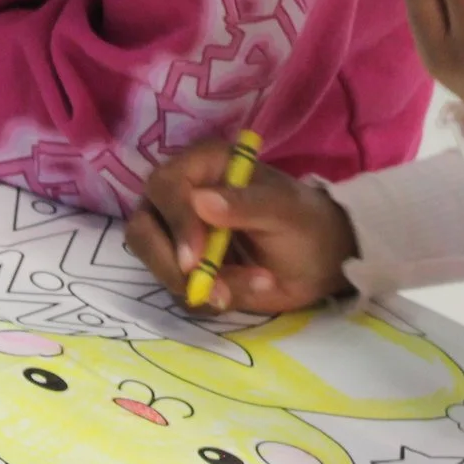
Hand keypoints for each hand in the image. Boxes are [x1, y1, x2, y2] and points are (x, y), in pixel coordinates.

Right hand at [126, 140, 358, 314]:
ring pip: (155, 263)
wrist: (320, 261)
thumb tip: (201, 201)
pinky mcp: (185, 267)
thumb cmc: (305, 223)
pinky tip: (241, 291)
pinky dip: (206, 298)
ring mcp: (178, 234)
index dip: (175, 222)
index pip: (164, 187)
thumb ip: (246, 204)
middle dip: (171, 265)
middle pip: (142, 229)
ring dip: (196, 286)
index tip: (196, 259)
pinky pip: (176, 288)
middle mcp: (181, 195)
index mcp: (204, 165)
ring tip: (249, 285)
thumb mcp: (285, 211)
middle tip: (211, 288)